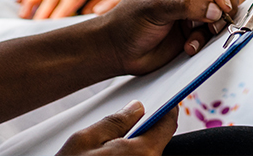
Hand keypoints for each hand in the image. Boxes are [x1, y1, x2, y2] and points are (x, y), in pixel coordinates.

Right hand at [56, 101, 176, 155]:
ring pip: (146, 154)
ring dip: (135, 147)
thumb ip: (114, 121)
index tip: (161, 102)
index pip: (167, 125)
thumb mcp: (84, 140)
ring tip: (111, 145)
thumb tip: (136, 109)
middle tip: (126, 123)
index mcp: (142, 153)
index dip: (164, 110)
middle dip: (144, 130)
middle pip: (157, 142)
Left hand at [101, 0, 237, 76]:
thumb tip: (216, 9)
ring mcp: (195, 5)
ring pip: (223, 10)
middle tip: (215, 23)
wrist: (120, 50)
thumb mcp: (156, 7)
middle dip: (223, 6)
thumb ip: (187, 5)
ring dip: (215, 26)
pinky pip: (214, 30)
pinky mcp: (196, 26)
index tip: (219, 4)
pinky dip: (206, 39)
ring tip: (196, 36)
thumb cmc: (130, 21)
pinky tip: (189, 45)